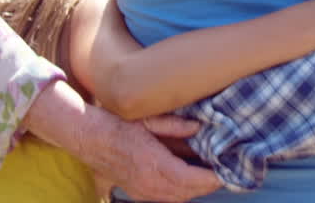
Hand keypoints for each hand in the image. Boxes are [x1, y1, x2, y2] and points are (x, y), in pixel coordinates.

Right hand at [81, 113, 221, 201]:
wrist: (88, 138)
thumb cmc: (117, 124)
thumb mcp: (148, 119)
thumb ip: (174, 125)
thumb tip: (198, 127)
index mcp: (152, 163)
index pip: (189, 180)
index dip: (210, 179)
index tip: (226, 172)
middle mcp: (147, 182)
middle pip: (186, 192)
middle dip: (207, 185)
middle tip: (224, 172)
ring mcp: (140, 190)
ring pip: (176, 198)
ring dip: (194, 190)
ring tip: (210, 176)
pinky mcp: (135, 191)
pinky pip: (164, 198)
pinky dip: (180, 192)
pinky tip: (189, 181)